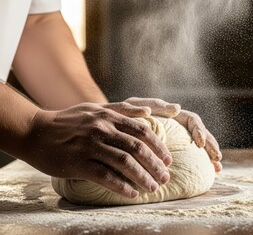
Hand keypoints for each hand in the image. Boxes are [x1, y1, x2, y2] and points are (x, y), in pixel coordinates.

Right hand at [25, 102, 171, 198]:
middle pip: (137, 147)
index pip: (142, 131)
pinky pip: (104, 176)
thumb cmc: (69, 121)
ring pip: (124, 162)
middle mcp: (101, 128)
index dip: (158, 147)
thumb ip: (121, 110)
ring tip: (153, 188)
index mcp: (108, 116)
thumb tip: (147, 111)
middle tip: (166, 177)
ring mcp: (89, 146)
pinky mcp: (77, 163)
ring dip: (142, 177)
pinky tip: (132, 193)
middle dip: (155, 164)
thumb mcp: (95, 109)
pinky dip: (121, 186)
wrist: (34, 131)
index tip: (168, 160)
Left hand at [124, 98, 222, 171]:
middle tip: (217, 158)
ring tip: (217, 167)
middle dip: (210, 145)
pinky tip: (210, 172)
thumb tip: (177, 108)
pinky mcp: (172, 148)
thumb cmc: (119, 115)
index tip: (200, 144)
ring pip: (199, 145)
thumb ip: (153, 105)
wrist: (107, 127)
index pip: (192, 120)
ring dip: (210, 155)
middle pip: (200, 133)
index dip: (199, 130)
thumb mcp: (133, 106)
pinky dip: (201, 162)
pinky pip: (190, 155)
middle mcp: (177, 126)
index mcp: (170, 115)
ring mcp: (176, 137)